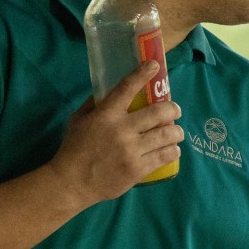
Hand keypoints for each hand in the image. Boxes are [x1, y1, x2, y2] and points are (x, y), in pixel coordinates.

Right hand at [48, 61, 182, 205]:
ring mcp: (131, 151)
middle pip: (158, 113)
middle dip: (172, 108)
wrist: (71, 183)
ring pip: (166, 135)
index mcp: (106, 115)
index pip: (127, 88)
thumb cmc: (74, 148)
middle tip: (175, 110)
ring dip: (176, 131)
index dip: (143, 74)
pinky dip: (172, 151)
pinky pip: (164, 156)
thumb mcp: (78, 119)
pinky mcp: (137, 170)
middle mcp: (121, 130)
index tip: (155, 65)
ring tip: (177, 132)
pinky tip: (173, 149)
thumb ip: (95, 103)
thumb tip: (111, 88)